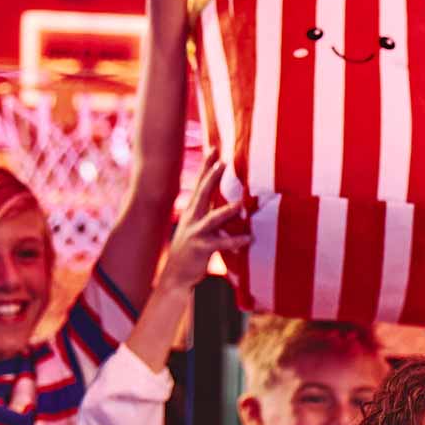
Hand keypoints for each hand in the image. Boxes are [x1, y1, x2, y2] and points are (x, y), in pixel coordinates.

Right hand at [159, 158, 247, 290]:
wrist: (175, 275)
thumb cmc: (190, 250)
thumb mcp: (198, 227)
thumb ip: (213, 215)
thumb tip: (232, 204)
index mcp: (192, 211)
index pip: (199, 184)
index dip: (206, 166)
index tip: (214, 149)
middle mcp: (192, 218)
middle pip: (203, 193)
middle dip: (212, 177)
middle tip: (223, 162)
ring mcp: (196, 233)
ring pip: (212, 218)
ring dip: (227, 210)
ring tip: (241, 203)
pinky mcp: (201, 248)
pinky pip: (221, 243)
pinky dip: (236, 241)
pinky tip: (249, 238)